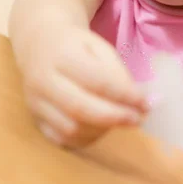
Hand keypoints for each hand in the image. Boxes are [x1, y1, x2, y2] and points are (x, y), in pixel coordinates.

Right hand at [21, 25, 147, 148]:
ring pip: (71, 129)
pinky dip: (86, 138)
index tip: (147, 102)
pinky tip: (102, 127)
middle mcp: (43, 80)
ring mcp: (35, 103)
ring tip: (120, 120)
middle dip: (115, 117)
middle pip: (81, 109)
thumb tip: (140, 102)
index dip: (126, 96)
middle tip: (138, 119)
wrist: (39, 44)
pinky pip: (62, 139)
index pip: (98, 81)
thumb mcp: (100, 47)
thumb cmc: (76, 46)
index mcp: (62, 55)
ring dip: (103, 129)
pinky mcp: (35, 119)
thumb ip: (118, 73)